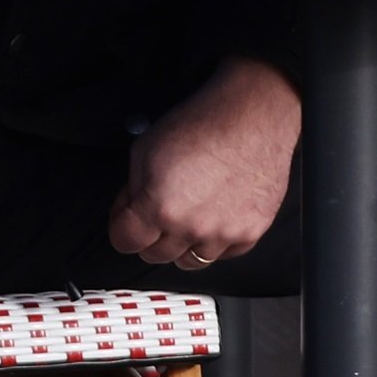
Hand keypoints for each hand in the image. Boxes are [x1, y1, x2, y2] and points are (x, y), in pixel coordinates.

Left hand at [111, 58, 301, 270]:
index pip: (125, 243)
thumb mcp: (145, 149)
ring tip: (192, 213)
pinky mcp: (252, 231)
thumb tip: (132, 209)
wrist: (253, 115)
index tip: (129, 218)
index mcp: (159, 208)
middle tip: (161, 209)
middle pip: (156, 256)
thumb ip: (133, 189)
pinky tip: (217, 213)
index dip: (123, 226)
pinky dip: (218, 239)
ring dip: (185, 241)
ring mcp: (224, 233)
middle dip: (152, 235)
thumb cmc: (206, 123)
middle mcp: (192, 227)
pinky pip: (226, 253)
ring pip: (191, 260)